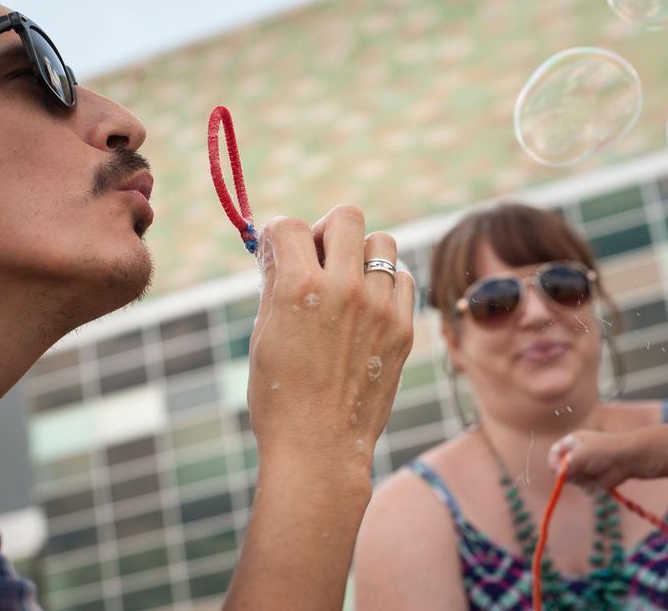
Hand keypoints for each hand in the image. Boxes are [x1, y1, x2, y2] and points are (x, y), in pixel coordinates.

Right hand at [249, 205, 414, 481]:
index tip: (277, 251)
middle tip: (318, 258)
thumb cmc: (280, 397)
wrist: (320, 450)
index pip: (288, 225)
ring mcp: (379, 307)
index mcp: (299, 287)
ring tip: (347, 281)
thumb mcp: (264, 334)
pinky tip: (369, 306)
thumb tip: (278, 248)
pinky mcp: (402, 328)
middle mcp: (344, 288)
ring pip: (382, 242)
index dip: (276, 235)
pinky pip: (404, 279)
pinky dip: (386, 283)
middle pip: (345, 216)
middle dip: (325, 230)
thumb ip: (275, 284)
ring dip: (361, 253)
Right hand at [548, 430, 634, 492]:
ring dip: (582, 481)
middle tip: (580, 472)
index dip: (553, 461)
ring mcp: (586, 469)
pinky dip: (591, 487)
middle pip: (562, 470)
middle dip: (570, 474)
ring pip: (573, 481)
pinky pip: (585, 489)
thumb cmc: (603, 451)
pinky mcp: (594, 481)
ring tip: (595, 473)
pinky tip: (601, 481)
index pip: (555, 452)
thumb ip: (566, 465)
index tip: (555, 471)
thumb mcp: (581, 455)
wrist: (628, 459)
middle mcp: (578, 455)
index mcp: (573, 443)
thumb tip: (558, 475)